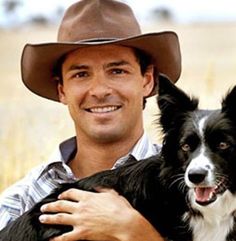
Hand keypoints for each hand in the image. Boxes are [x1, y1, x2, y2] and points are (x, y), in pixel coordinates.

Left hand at [39, 188, 163, 240]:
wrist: (124, 223)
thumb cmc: (120, 208)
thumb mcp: (112, 193)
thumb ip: (102, 189)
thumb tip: (96, 186)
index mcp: (88, 197)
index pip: (71, 193)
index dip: (64, 194)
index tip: (59, 196)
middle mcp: (81, 207)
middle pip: (61, 205)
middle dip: (51, 205)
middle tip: (44, 207)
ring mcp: (80, 221)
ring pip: (60, 219)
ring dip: (49, 218)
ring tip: (42, 218)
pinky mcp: (82, 233)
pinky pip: (65, 237)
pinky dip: (56, 238)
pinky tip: (50, 239)